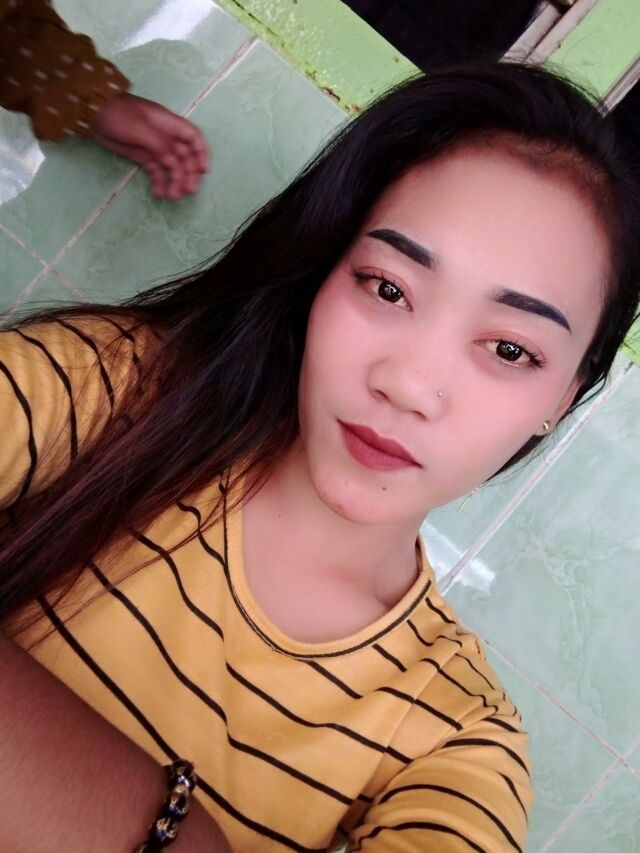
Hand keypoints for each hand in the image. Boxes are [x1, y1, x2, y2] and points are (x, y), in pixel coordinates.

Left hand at [88, 93, 209, 200]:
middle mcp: (165, 136)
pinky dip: (159, 183)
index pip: (193, 137)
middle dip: (189, 174)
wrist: (92, 113)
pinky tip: (158, 194)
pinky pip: (156, 172)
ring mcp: (154, 148)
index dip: (201, 153)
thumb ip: (159, 145)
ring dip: (175, 182)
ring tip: (172, 197)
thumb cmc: (118, 114)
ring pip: (171, 167)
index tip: (204, 171)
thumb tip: (172, 161)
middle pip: (185, 157)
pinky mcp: (142, 157)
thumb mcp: (139, 127)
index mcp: (168, 124)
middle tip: (189, 191)